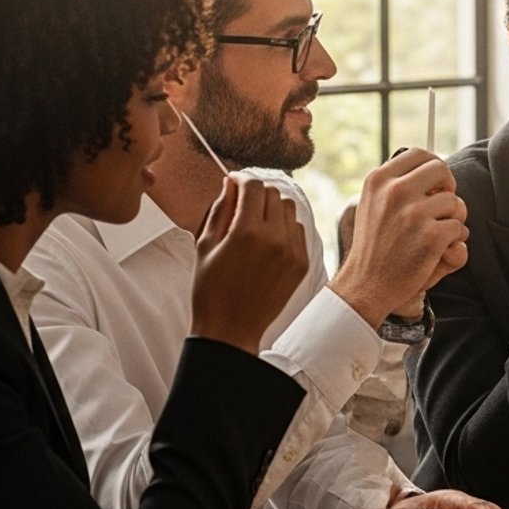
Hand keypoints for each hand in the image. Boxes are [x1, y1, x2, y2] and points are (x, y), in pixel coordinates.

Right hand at [192, 176, 309, 352]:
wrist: (231, 329)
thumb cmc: (210, 288)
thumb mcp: (205, 244)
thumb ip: (221, 208)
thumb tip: (232, 182)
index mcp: (247, 232)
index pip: (254, 186)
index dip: (242, 179)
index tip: (235, 182)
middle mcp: (276, 239)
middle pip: (274, 194)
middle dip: (256, 194)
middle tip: (241, 205)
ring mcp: (293, 252)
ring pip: (290, 210)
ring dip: (272, 209)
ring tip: (254, 224)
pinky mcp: (303, 264)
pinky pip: (299, 231)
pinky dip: (285, 228)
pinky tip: (268, 241)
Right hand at [330, 149, 468, 327]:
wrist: (365, 286)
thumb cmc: (375, 246)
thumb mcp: (373, 205)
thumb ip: (397, 184)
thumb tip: (435, 166)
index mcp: (379, 180)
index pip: (419, 154)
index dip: (434, 169)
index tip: (435, 186)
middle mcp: (395, 192)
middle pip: (442, 169)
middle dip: (449, 188)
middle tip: (443, 208)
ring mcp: (414, 214)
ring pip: (456, 203)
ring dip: (454, 220)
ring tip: (436, 236)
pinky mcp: (431, 237)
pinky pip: (460, 229)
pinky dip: (455, 243)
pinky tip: (437, 253)